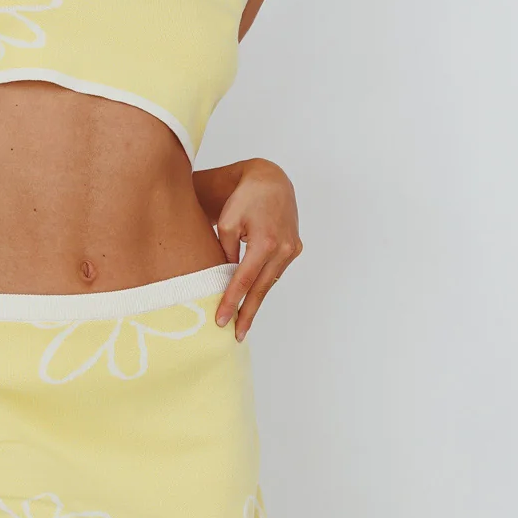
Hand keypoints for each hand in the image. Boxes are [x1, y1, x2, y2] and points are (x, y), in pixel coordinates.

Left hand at [213, 159, 301, 339]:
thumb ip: (227, 254)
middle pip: (261, 288)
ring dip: (256, 302)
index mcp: (265, 241)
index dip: (232, 302)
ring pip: (270, 282)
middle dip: (247, 313)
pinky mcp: (295, 249)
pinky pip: (275, 272)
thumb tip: (228, 281)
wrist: (271, 180)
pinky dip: (264, 285)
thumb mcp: (228, 223)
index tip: (221, 321)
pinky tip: (253, 299)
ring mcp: (292, 249)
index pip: (244, 280)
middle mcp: (283, 248)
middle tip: (236, 336)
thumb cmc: (244, 199)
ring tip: (242, 323)